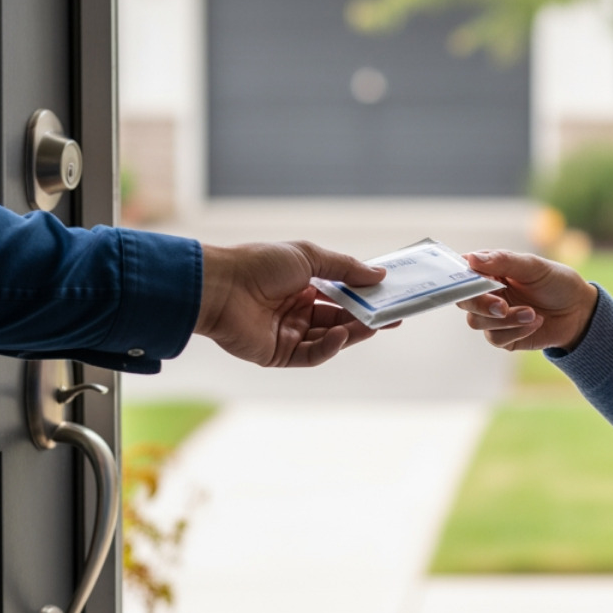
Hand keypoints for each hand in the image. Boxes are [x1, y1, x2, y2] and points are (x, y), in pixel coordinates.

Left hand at [195, 241, 387, 366]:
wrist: (221, 287)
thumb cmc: (260, 264)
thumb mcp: (309, 257)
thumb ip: (345, 268)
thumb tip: (379, 275)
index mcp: (302, 284)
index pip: (340, 293)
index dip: (364, 296)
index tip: (389, 296)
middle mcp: (296, 309)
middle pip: (339, 317)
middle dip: (365, 318)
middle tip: (392, 318)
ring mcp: (288, 332)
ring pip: (329, 338)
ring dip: (351, 332)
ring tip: (372, 326)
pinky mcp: (279, 354)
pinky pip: (311, 355)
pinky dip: (329, 347)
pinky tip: (340, 335)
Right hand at [459, 249, 598, 352]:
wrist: (579, 312)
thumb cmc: (557, 282)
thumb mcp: (534, 266)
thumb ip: (504, 261)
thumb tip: (472, 259)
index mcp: (490, 271)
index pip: (463, 272)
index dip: (459, 278)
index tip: (472, 282)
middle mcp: (487, 293)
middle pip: (463, 300)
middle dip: (481, 304)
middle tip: (502, 306)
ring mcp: (493, 316)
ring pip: (477, 322)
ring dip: (506, 319)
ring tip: (532, 313)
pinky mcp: (503, 336)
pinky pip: (495, 338)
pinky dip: (516, 331)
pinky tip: (536, 322)